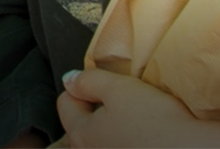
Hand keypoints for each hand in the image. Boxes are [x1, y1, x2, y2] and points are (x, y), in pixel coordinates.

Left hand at [56, 70, 219, 148]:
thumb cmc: (154, 119)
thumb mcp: (118, 88)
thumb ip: (88, 81)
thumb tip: (69, 80)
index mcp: (81, 135)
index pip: (65, 102)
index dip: (81, 84)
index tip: (103, 79)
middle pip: (83, 120)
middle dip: (96, 103)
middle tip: (120, 91)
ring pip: (104, 132)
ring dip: (115, 118)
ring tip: (137, 107)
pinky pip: (123, 140)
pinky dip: (130, 131)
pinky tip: (148, 124)